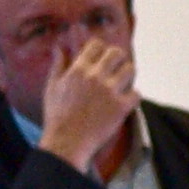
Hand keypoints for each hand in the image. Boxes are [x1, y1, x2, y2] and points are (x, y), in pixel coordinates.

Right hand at [36, 35, 139, 172]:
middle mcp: (96, 77)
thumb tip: (59, 47)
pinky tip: (126, 100)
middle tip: (115, 68)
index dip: (100, 49)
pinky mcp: (121, 108)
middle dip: (117, 58)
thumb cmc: (57, 116)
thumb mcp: (52, 87)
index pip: (97, 45)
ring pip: (130, 70)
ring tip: (123, 82)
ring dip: (128, 74)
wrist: (67, 143)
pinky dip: (133, 96)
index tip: (101, 56)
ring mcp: (110, 92)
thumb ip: (58, 65)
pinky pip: (137, 93)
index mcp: (79, 70)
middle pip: (117, 53)